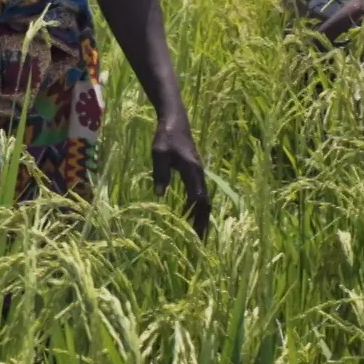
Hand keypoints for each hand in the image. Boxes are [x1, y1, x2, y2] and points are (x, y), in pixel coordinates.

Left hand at [151, 112, 210, 238]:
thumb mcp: (158, 153)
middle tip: (200, 242)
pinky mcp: (195, 172)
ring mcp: (199, 173)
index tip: (194, 233)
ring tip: (198, 234)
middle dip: (202, 222)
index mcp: (192, 170)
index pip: (198, 198)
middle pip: (205, 203)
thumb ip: (160, 173)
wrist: (175, 120)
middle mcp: (199, 174)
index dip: (196, 216)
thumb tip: (159, 194)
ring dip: (201, 216)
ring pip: (204, 199)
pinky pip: (200, 193)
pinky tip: (191, 215)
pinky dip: (198, 207)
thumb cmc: (165, 136)